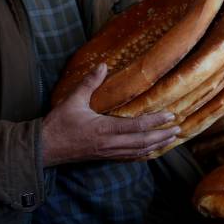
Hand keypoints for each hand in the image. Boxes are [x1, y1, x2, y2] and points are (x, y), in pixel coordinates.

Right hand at [42, 64, 180, 165]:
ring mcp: (108, 153)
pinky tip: (151, 151)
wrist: (45, 148)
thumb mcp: (72, 100)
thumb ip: (89, 83)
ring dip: (156, 145)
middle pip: (143, 142)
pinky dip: (143, 154)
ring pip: (138, 152)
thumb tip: (103, 65)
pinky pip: (129, 157)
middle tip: (178, 128)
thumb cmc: (58, 124)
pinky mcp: (104, 157)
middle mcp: (109, 144)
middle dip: (162, 135)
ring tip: (171, 139)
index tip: (171, 115)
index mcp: (104, 129)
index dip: (155, 121)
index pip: (136, 126)